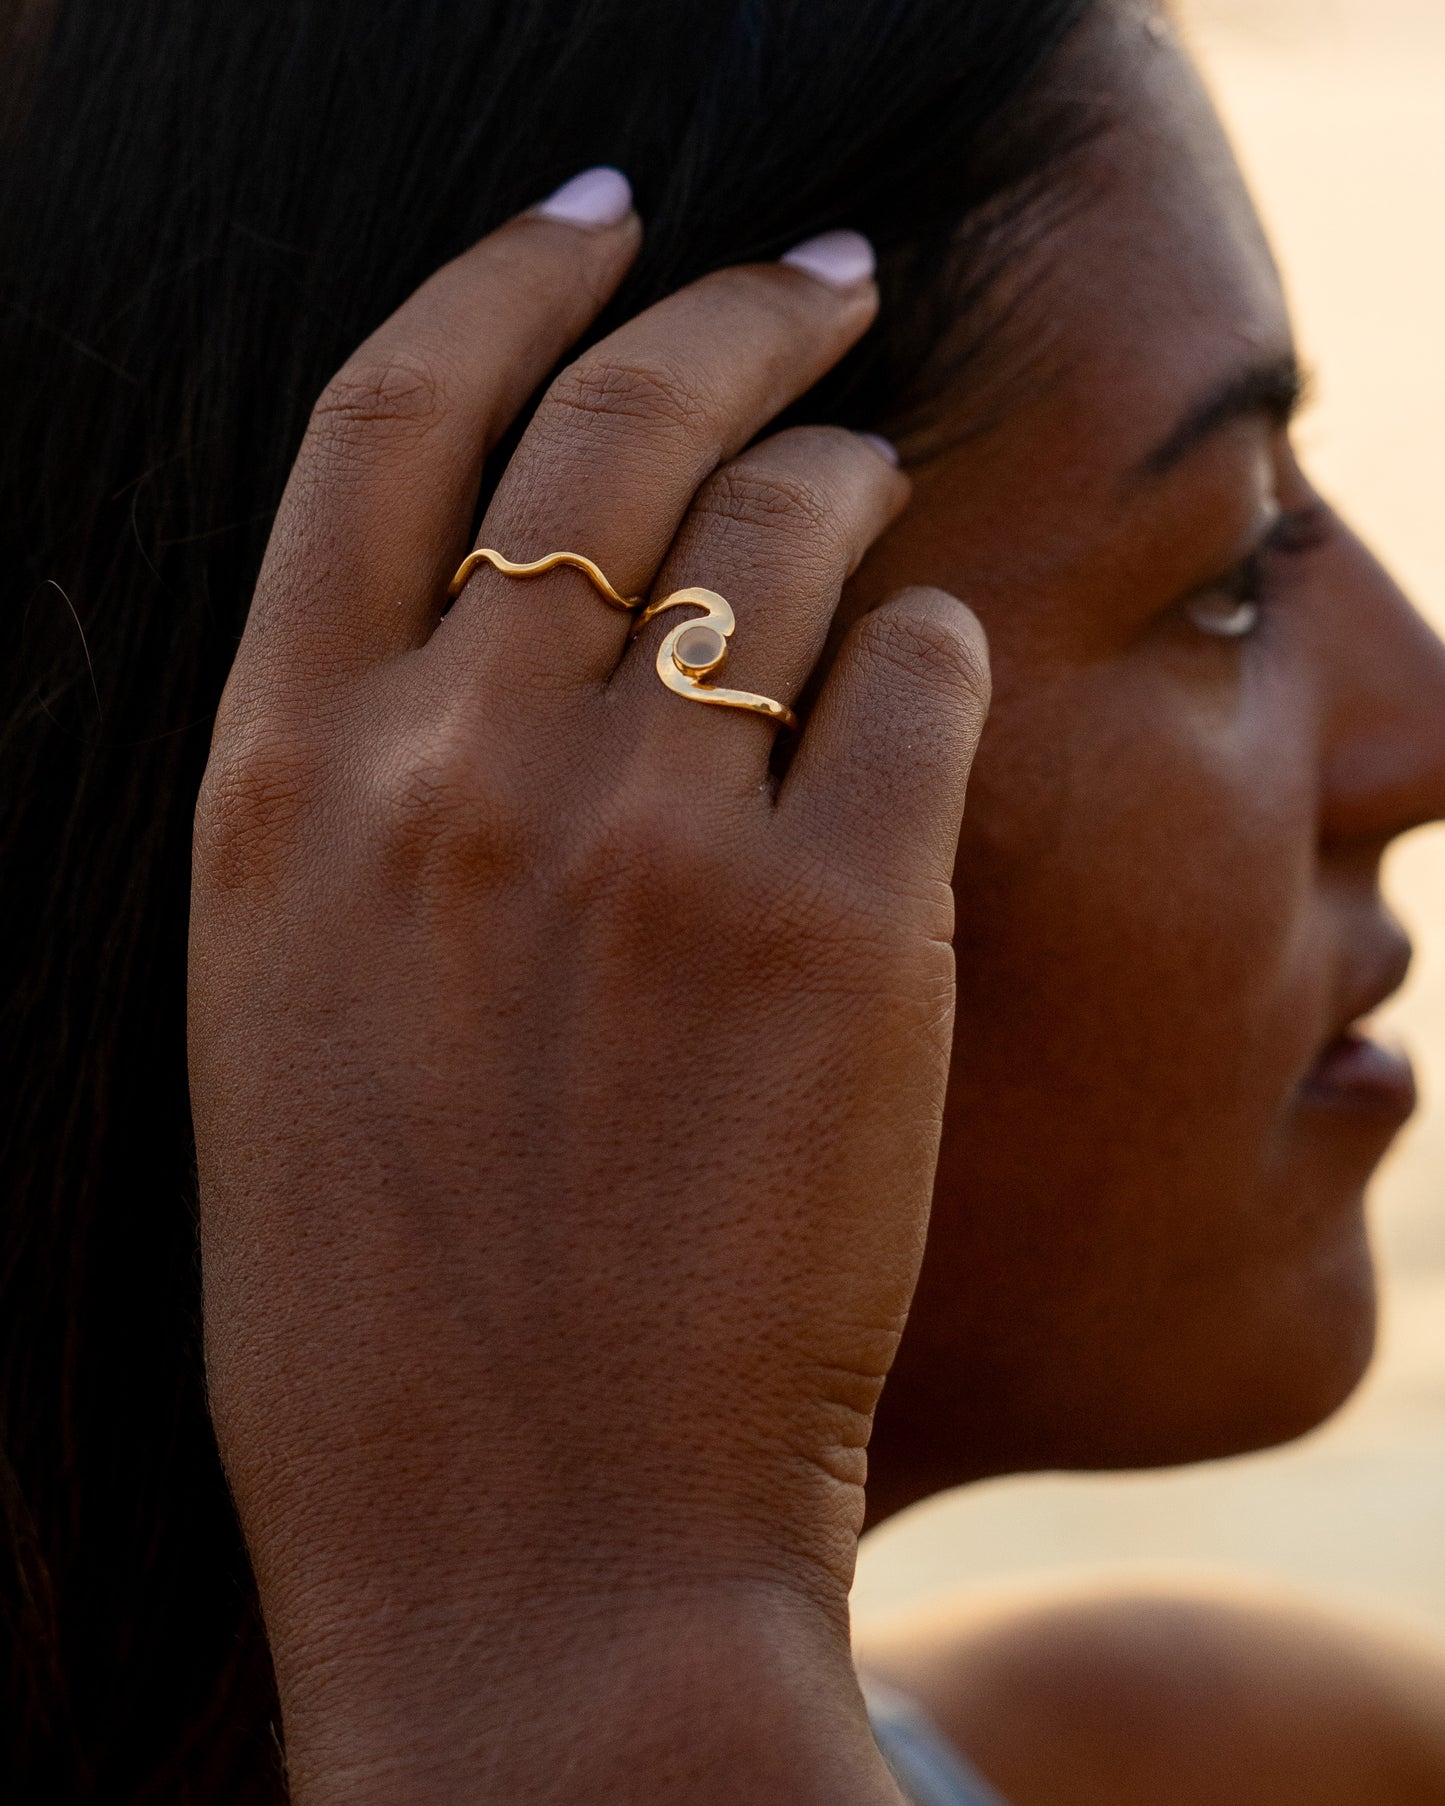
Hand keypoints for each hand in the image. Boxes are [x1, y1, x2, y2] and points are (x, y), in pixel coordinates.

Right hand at [189, 180, 988, 1802]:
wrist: (527, 1537)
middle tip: (816, 276)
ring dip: (849, 476)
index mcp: (286, 779)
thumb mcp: (295, 1001)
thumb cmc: (387, 1298)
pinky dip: (938, 653)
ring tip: (872, 490)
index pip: (385, 419)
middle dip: (732, 309)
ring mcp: (652, 839)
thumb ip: (381, 785)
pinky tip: (924, 686)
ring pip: (791, 525)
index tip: (596, 215)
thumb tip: (527, 612)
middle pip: (612, 423)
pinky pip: (926, 681)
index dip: (501, 279)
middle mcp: (456, 770)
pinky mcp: (842, 923)